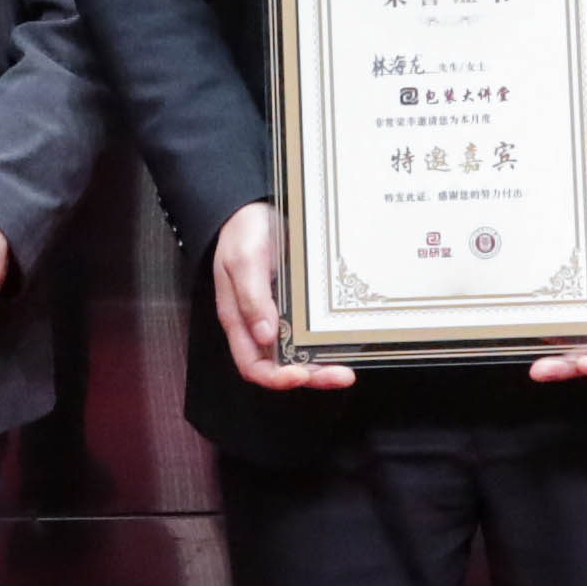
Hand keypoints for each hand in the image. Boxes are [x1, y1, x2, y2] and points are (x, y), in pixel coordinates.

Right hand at [214, 202, 346, 391]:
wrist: (256, 208)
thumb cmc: (243, 231)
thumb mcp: (244, 260)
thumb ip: (252, 298)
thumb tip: (264, 335)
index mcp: (239, 319)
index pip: (252, 365)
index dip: (275, 377)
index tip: (299, 375)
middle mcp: (259, 324)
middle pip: (282, 366)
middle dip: (311, 376)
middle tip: (340, 375)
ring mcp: (280, 316)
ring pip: (300, 355)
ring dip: (323, 366)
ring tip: (347, 370)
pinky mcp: (297, 306)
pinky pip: (311, 333)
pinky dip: (326, 344)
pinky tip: (343, 343)